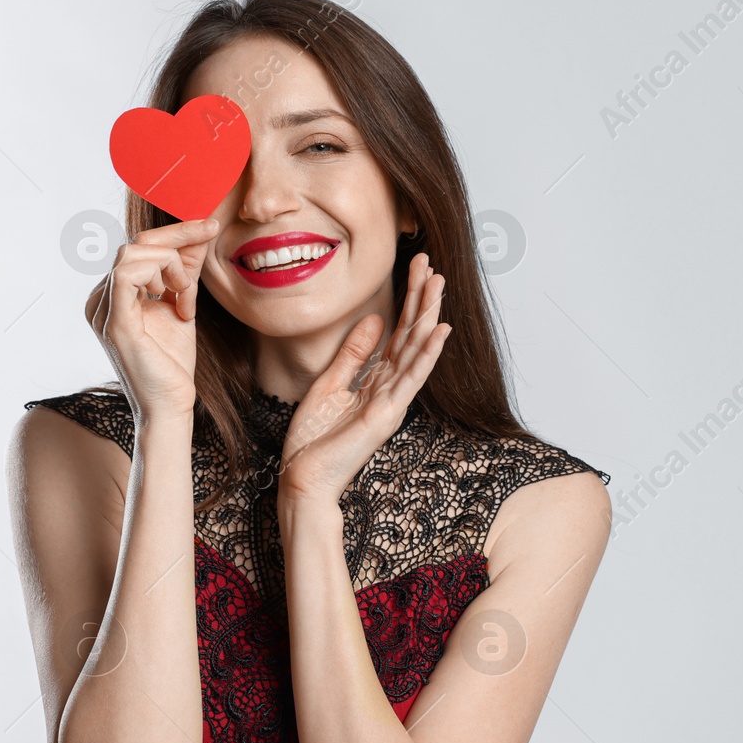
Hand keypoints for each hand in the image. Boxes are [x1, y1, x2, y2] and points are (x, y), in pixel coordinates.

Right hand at [84, 217, 216, 424]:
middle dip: (177, 235)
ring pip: (132, 253)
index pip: (139, 248)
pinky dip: (161, 275)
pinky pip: (128, 274)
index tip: (209, 226)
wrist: (170, 407)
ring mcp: (102, 310)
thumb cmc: (173, 364)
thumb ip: (185, 270)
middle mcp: (100, 299)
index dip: (175, 234)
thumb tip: (201, 231)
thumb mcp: (183, 304)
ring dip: (171, 265)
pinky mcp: (113, 322)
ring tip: (187, 295)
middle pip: (135, 244)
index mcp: (113, 295)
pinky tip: (178, 299)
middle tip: (210, 231)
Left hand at [277, 253, 450, 505]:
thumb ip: (353, 354)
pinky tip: (439, 330)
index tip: (417, 267)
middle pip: (412, 336)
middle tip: (432, 264)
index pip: (399, 333)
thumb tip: (375, 319)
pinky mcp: (386, 415)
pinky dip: (426, 353)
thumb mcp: (329, 384)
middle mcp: (390, 389)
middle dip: (422, 299)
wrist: (302, 478)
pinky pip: (410, 379)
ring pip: (416, 350)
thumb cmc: (313, 440)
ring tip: (440, 284)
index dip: (409, 300)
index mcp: (377, 381)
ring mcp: (391, 402)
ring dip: (429, 316)